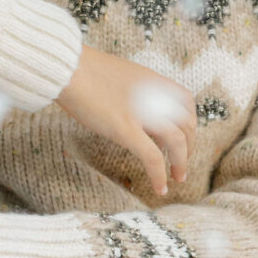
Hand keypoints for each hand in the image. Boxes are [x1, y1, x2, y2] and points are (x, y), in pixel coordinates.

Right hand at [57, 46, 193, 195]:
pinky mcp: (126, 130)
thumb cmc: (82, 69)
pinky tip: (159, 188)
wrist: (68, 68)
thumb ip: (131, 89)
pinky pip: (152, 158)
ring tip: (177, 178)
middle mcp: (154, 97)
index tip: (183, 136)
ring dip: (181, 163)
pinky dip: (159, 175)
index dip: (189, 122)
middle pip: (187, 124)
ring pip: (177, 142)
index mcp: (152, 81)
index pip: (186, 101)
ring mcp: (142, 114)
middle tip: (181, 162)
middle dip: (189, 146)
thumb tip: (128, 104)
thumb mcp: (118, 74)